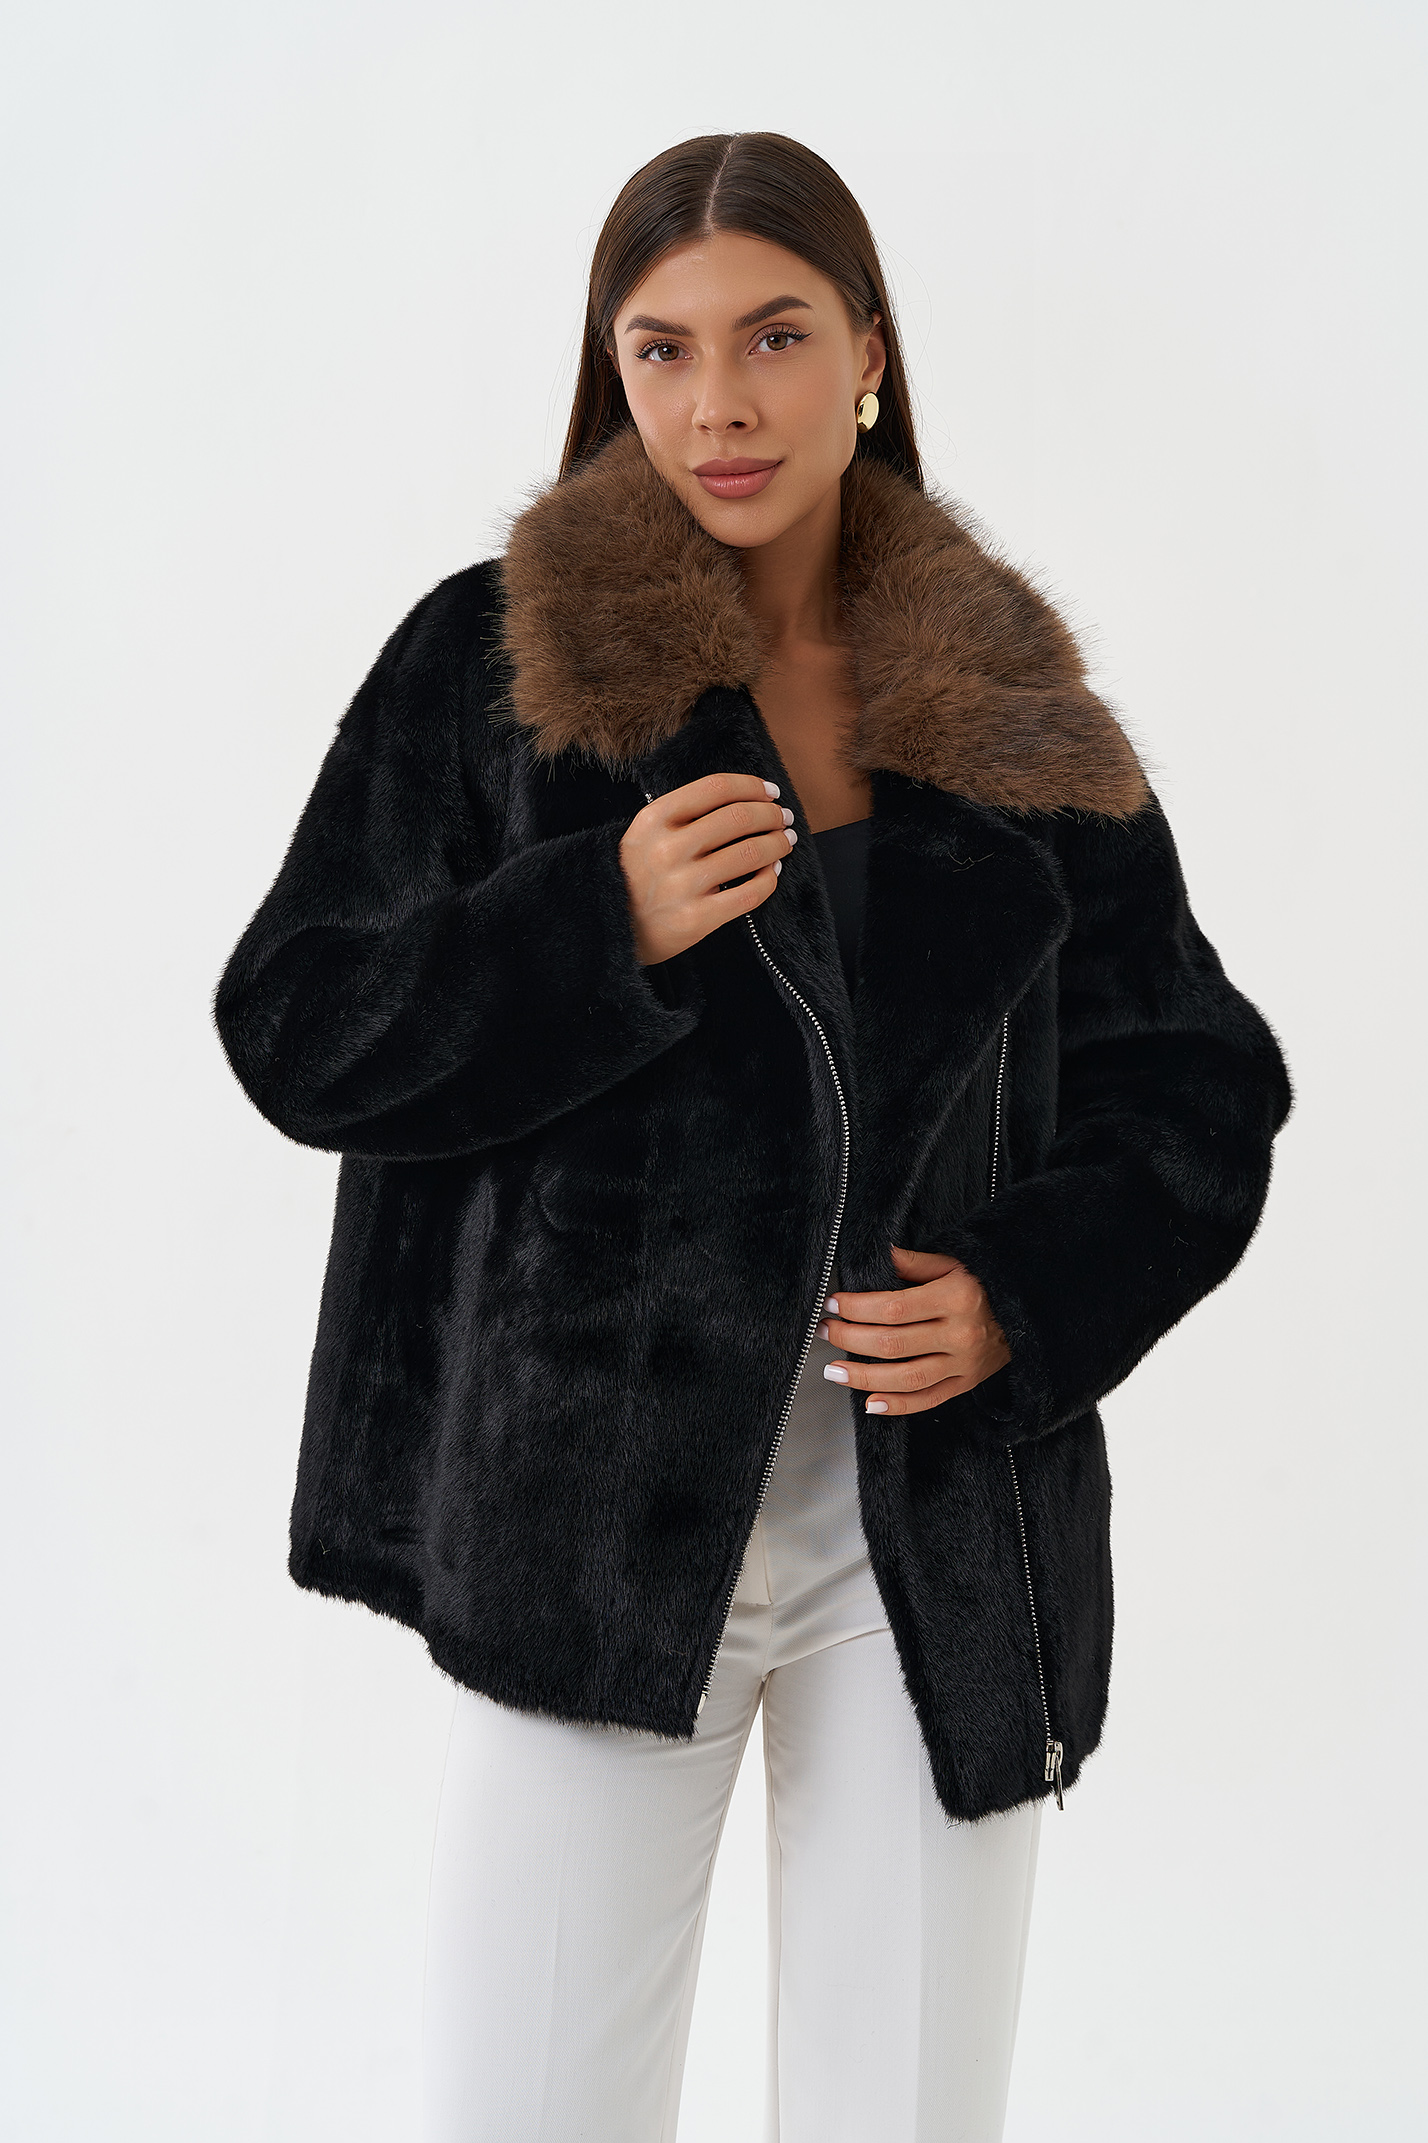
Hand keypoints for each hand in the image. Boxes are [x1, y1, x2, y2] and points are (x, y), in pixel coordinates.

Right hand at [619, 773, 795, 965]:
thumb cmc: (637, 876)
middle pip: (738, 817)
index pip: (715, 788)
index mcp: (654, 820)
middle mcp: (667, 849)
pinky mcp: (696, 918)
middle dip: (771, 814)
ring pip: (750, 852)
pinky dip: (769, 879)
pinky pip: (750, 893)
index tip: (770, 792)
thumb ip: (684, 815)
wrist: (611, 928)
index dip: (751, 786)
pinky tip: (772, 871)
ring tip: (785, 841)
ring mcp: (682, 885)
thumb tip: (746, 800)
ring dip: (777, 843)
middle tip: (783, 818)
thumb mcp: (646, 835)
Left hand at [818, 1244, 1010, 1414]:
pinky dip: (897, 1405)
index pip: (894, 1308)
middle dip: (850, 1338)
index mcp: (955, 1298)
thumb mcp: (954, 1264)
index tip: (834, 1304)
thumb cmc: (985, 1284)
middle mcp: (959, 1334)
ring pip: (906, 1377)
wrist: (1030, 1315)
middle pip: (893, 1343)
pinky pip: (928, 1400)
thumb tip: (877, 1256)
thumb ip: (914, 1264)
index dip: (857, 1308)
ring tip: (834, 1370)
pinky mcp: (966, 1384)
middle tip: (825, 1332)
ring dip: (863, 1377)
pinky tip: (870, 1404)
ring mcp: (963, 1364)